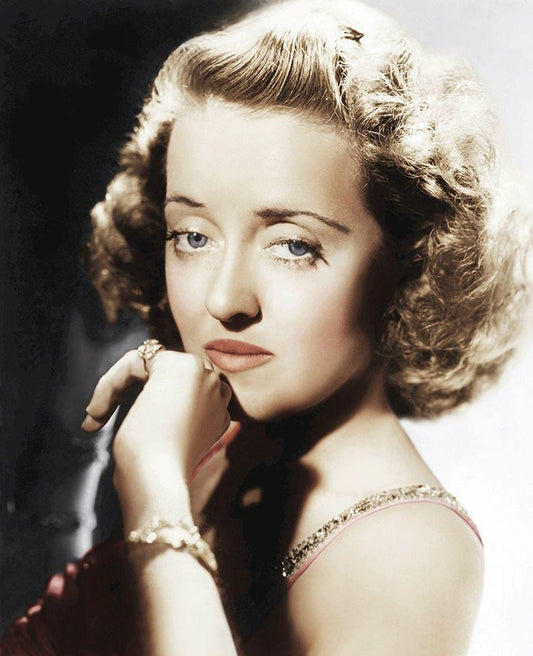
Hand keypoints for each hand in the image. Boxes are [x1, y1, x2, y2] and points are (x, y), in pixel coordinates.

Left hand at [82, 348, 233, 528]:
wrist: (159, 481)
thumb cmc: (156, 471)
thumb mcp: (167, 440)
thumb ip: (168, 414)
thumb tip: (152, 403)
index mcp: (218, 411)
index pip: (178, 389)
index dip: (143, 404)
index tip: (119, 429)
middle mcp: (218, 388)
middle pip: (164, 372)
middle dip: (127, 389)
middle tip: (97, 416)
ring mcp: (204, 374)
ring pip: (149, 363)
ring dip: (117, 385)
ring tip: (96, 413)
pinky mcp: (180, 365)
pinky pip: (135, 361)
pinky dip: (110, 383)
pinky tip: (97, 410)